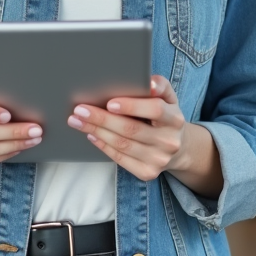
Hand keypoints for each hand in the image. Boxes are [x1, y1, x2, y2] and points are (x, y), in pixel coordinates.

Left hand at [67, 76, 186, 181]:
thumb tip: (150, 82)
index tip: (110, 103)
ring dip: (96, 131)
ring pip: (122, 144)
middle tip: (80, 110)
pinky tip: (92, 135)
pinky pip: (120, 158)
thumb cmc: (165, 116)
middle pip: (131, 129)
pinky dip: (103, 146)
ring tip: (78, 121)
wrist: (178, 148)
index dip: (132, 106)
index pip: (155, 110)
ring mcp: (158, 159)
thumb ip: (160, 86)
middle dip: (102, 119)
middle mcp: (169, 142)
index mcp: (175, 119)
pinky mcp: (148, 173)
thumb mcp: (168, 99)